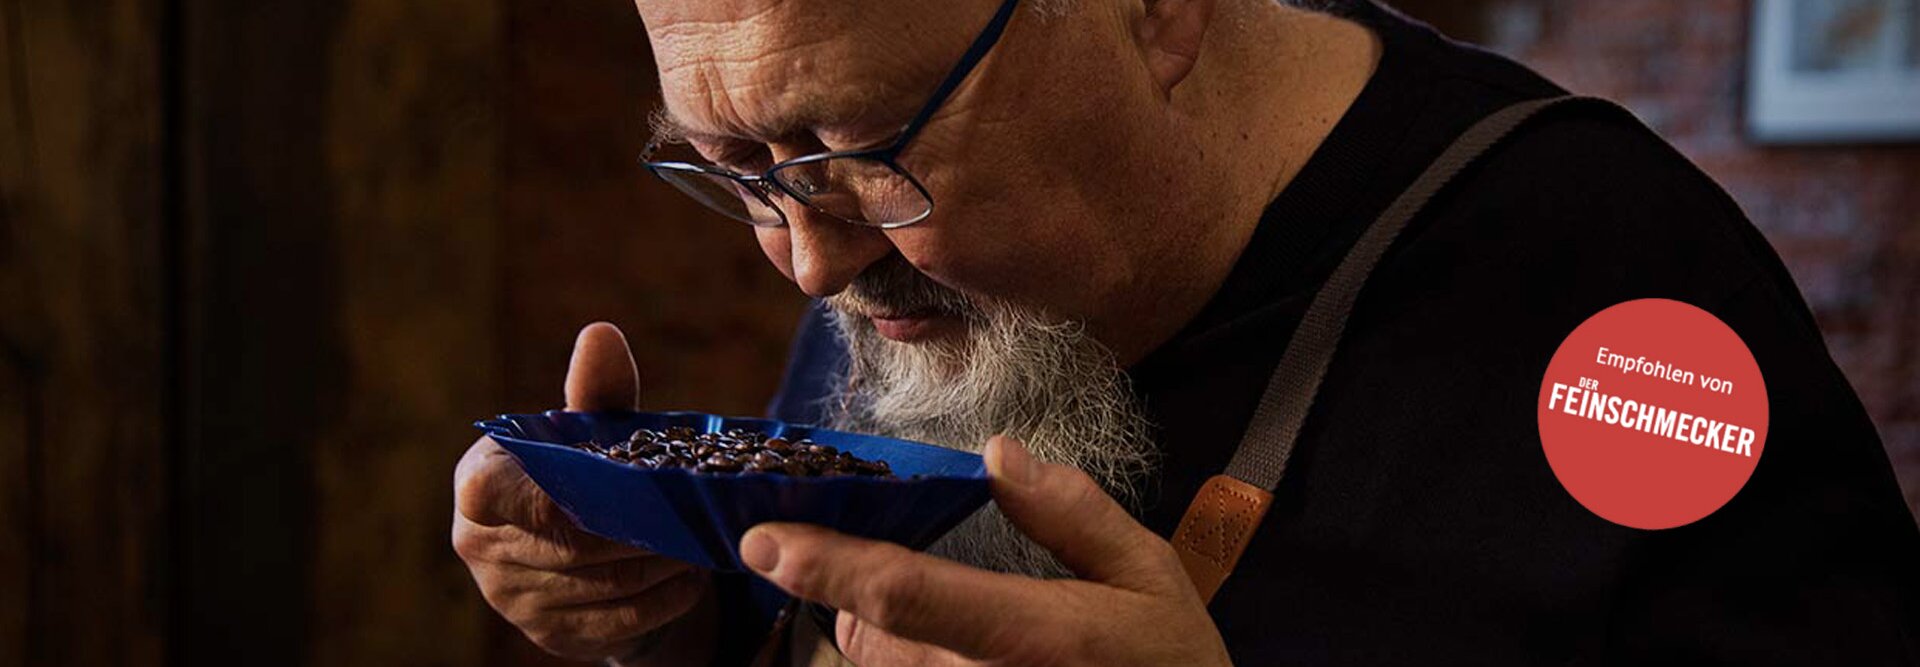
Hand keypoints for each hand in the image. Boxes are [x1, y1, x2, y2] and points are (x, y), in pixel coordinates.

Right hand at [452, 323, 714, 663]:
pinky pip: (620, 621)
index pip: (489, 493)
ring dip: (661, 562)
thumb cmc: (586, 476)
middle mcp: (482, 547)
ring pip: (603, 584)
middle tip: (692, 511)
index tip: (606, 485)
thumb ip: (597, 390)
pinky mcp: (552, 637)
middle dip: (638, 526)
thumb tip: (601, 334)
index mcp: (480, 484)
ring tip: (700, 537)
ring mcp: (513, 600)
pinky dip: (665, 598)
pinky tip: (692, 575)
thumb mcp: (593, 432)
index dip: (545, 494)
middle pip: (570, 543)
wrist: (592, 556)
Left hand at [740, 435, 1232, 665]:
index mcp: (1036, 637)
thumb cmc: (1171, 665)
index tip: (766, 540)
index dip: (828, 565)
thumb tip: (996, 454)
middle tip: (869, 557)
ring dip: (876, 637)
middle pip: (867, 635)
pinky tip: (941, 650)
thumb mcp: (1148, 577)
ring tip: (926, 616)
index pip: (908, 594)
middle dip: (849, 589)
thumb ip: (1072, 514)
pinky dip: (905, 665)